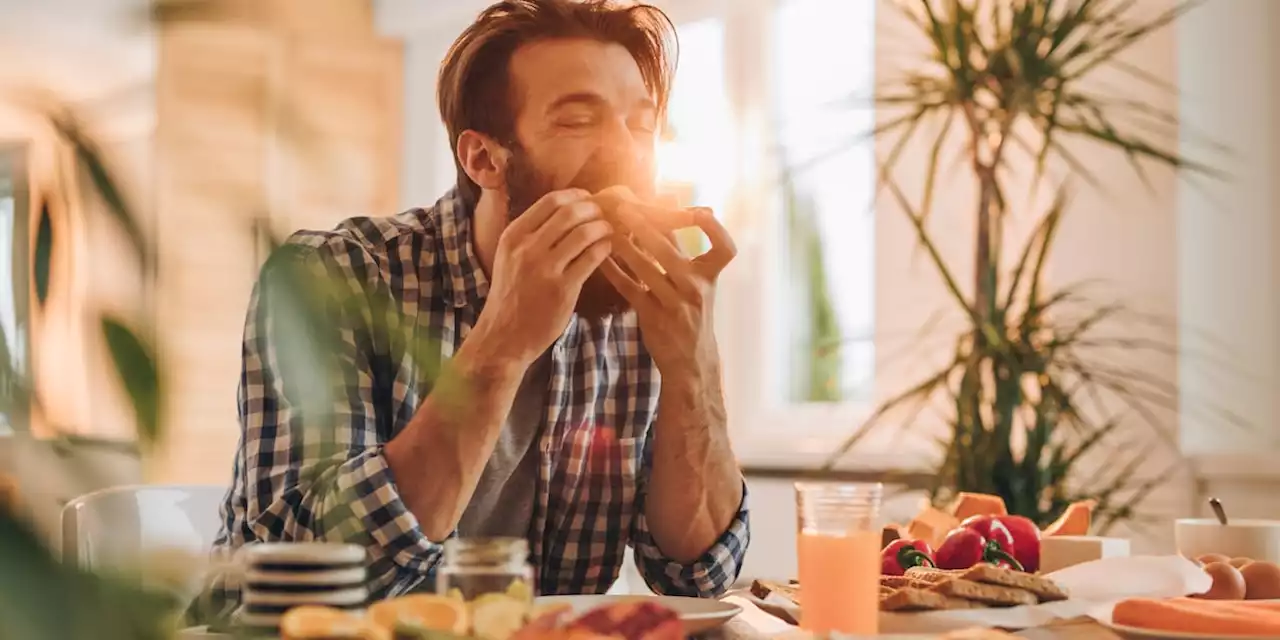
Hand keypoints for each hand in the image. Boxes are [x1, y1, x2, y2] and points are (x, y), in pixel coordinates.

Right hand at [474, 189, 612, 367]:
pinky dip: (604, 247)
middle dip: (593, 209)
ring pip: (584, 233)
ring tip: (609, 230)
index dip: (576, 196)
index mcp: (513, 236)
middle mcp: (527, 248)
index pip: (550, 201)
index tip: (589, 199)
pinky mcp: (562, 289)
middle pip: (570, 212)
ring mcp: (545, 269)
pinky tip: (607, 248)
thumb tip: (565, 209)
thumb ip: (532, 234)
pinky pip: (591, 258)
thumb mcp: (510, 256)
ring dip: (602, 227)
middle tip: (604, 213)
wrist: (503, 336)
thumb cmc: (512, 294)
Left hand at [594, 188, 736, 380]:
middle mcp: (696, 289)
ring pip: (646, 268)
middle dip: (645, 226)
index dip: (714, 227)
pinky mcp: (654, 317)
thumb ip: (685, 248)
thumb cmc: (693, 313)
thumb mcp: (698, 283)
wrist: (691, 361)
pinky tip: (601, 257)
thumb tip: (673, 202)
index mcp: (710, 277)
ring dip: (624, 246)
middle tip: (624, 207)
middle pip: (670, 250)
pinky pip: (629, 289)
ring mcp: (674, 304)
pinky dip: (614, 271)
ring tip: (608, 228)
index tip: (697, 209)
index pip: (724, 247)